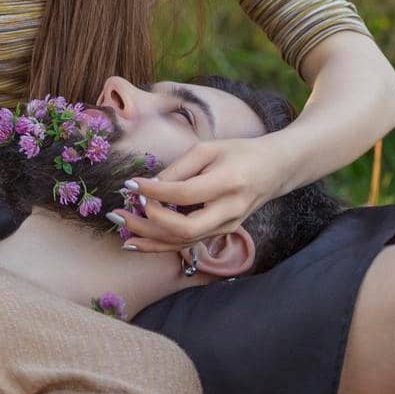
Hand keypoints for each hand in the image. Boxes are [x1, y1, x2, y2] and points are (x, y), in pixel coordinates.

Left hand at [111, 135, 287, 251]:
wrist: (275, 170)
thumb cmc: (239, 153)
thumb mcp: (209, 150)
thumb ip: (179, 169)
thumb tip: (149, 187)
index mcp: (228, 183)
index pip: (185, 193)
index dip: (155, 191)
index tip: (130, 184)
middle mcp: (229, 211)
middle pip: (185, 229)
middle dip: (148, 224)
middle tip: (120, 212)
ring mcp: (226, 226)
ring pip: (184, 242)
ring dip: (149, 238)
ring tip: (121, 228)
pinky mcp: (220, 233)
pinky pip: (187, 244)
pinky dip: (160, 244)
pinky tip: (137, 241)